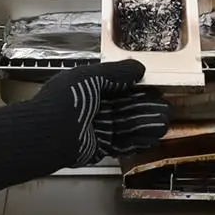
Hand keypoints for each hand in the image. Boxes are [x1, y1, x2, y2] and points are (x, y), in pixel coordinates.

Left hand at [32, 59, 169, 166]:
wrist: (49, 133)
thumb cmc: (68, 99)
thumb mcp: (91, 77)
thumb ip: (116, 72)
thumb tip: (139, 67)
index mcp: (86, 86)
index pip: (115, 84)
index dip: (134, 85)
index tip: (153, 85)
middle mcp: (91, 106)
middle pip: (122, 105)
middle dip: (143, 105)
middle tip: (165, 105)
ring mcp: (95, 127)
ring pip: (125, 123)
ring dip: (144, 122)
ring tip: (164, 120)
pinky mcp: (98, 147)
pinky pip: (121, 142)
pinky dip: (137, 140)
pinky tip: (153, 137)